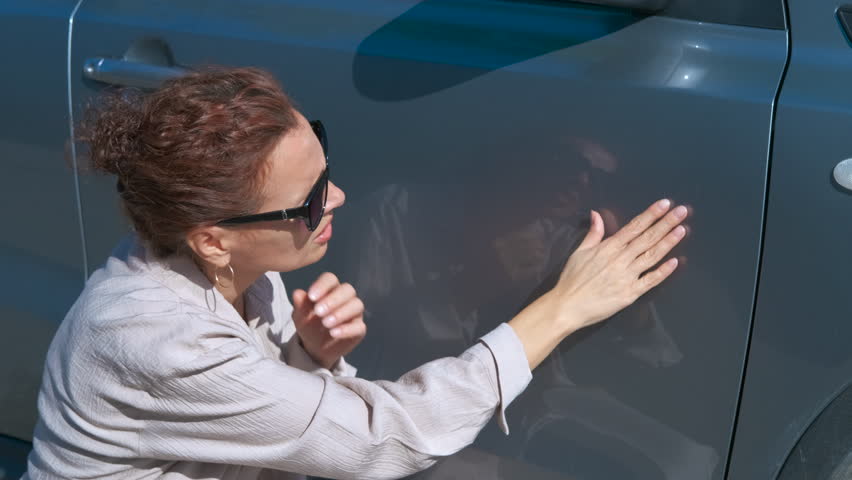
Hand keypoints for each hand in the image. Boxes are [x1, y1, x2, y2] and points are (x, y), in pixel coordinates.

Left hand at [291, 273, 366, 369]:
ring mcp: (354, 313)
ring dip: (341, 313)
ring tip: (325, 323)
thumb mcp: (300, 316)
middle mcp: (345, 298)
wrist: (315, 348)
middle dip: (333, 299)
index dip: (322, 285)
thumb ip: (300, 305)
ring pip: (357, 305)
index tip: (311, 297)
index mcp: (330, 289)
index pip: (330, 279)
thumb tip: (297, 293)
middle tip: (318, 312)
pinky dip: (346, 329)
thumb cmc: (308, 325)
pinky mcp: (359, 329)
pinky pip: (359, 326)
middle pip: (347, 290)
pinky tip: (333, 333)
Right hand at [509, 199, 686, 368]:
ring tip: (682, 230)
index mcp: (608, 248)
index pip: (634, 227)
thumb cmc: (572, 280)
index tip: (665, 204)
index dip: (651, 214)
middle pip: (647, 238)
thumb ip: (593, 233)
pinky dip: (663, 271)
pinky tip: (675, 261)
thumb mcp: (579, 251)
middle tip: (682, 211)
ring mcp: (627, 276)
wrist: (567, 306)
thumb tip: (597, 214)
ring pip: (652, 256)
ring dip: (668, 242)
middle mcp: (620, 259)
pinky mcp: (630, 293)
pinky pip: (650, 280)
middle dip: (666, 223)